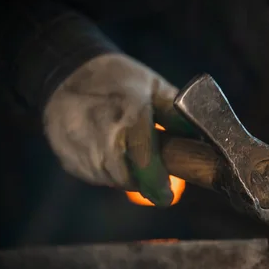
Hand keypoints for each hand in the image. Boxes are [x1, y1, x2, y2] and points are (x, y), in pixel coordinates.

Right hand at [43, 53, 186, 205]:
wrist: (68, 71)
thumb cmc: (120, 80)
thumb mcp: (154, 87)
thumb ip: (176, 115)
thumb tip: (202, 140)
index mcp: (130, 115)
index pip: (144, 160)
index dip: (156, 184)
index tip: (166, 197)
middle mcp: (102, 132)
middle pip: (125, 177)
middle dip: (141, 181)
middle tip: (149, 172)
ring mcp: (79, 145)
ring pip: (107, 179)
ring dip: (122, 175)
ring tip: (126, 154)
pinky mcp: (66, 154)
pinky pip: (90, 174)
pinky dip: (103, 170)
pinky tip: (106, 151)